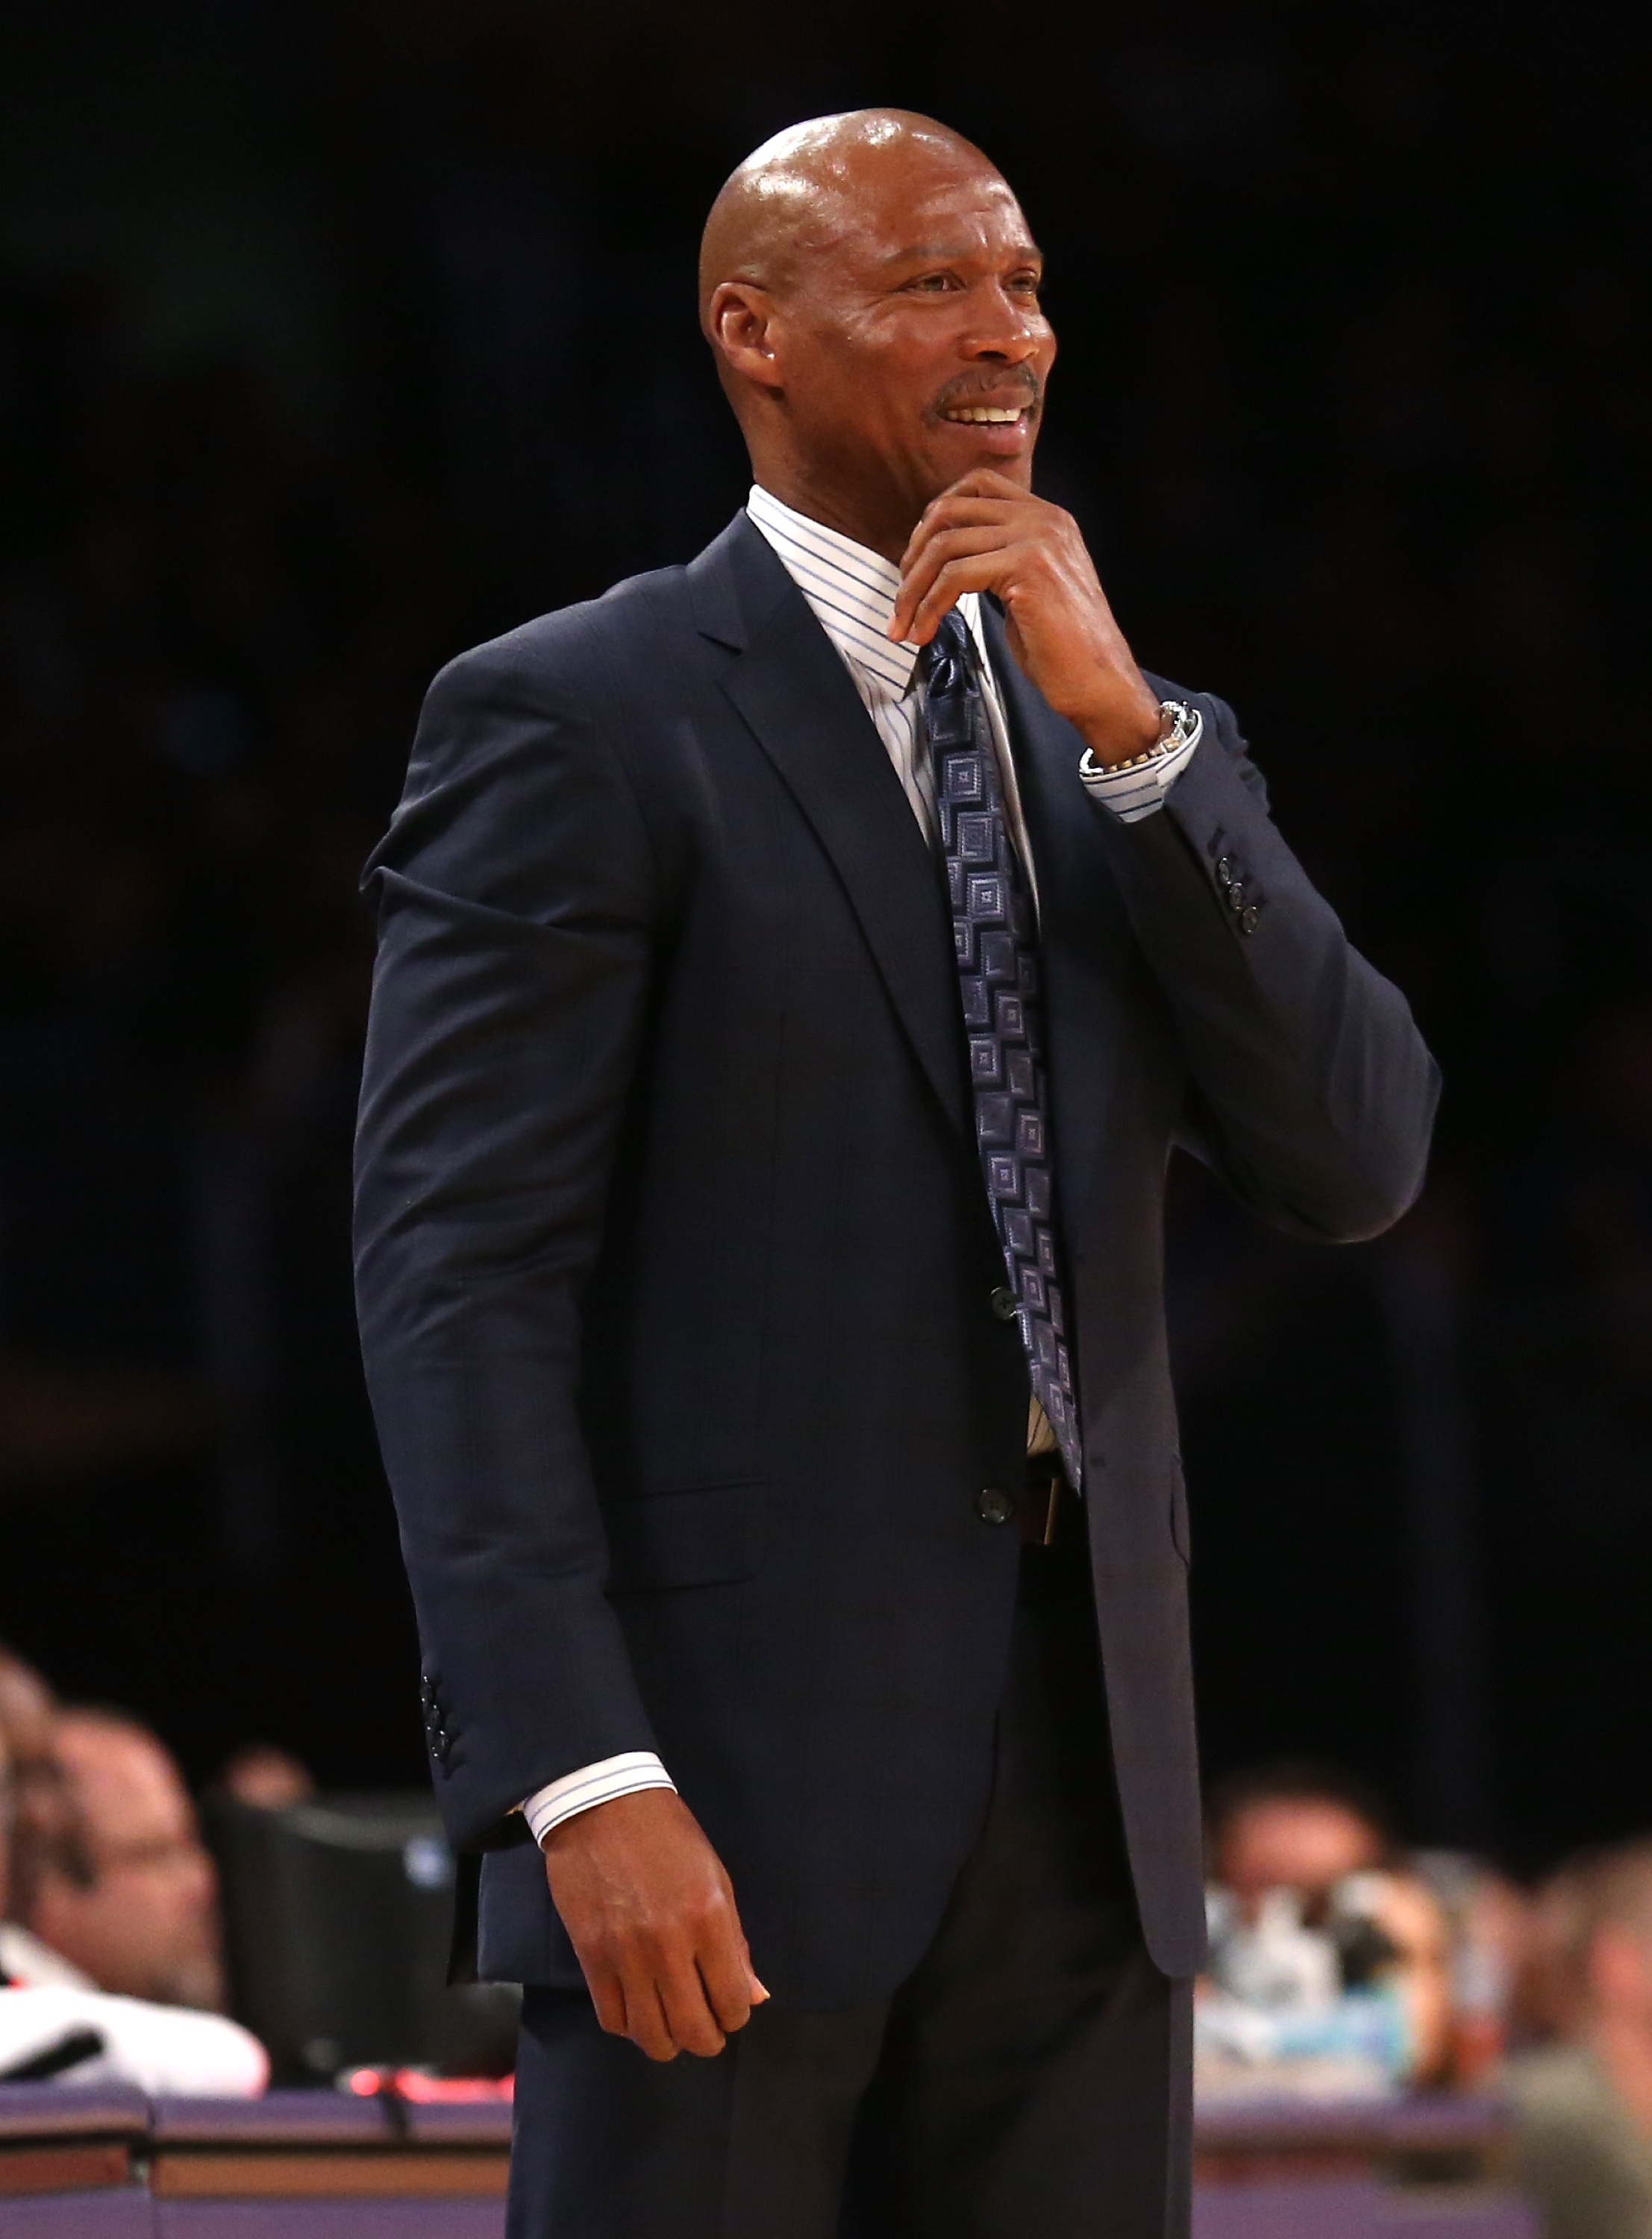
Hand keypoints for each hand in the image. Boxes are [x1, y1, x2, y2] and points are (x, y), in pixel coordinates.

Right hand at [541, 1787, 767, 2061]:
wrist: (603, 1806)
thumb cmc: (669, 1836)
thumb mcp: (715, 1878)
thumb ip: (735, 1942)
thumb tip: (755, 1996)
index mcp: (708, 1919)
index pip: (732, 2001)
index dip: (736, 2015)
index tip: (731, 2008)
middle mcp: (668, 1944)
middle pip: (692, 2030)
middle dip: (706, 2040)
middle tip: (705, 2028)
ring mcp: (625, 1954)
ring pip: (650, 2035)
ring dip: (667, 2042)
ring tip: (672, 2026)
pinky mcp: (591, 1956)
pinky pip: (612, 2018)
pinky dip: (629, 2027)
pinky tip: (639, 2012)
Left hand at [890, 469, 1161, 766]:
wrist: (1100, 683)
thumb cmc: (1062, 648)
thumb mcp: (1026, 587)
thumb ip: (996, 557)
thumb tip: (943, 553)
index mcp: (1047, 516)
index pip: (976, 485)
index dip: (935, 516)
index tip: (917, 560)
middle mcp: (1044, 518)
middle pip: (950, 510)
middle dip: (913, 555)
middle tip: (902, 597)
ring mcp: (1037, 539)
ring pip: (944, 545)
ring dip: (912, 589)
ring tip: (904, 625)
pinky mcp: (1027, 568)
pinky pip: (954, 577)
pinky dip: (928, 607)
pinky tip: (924, 632)